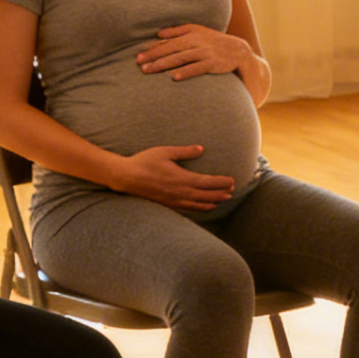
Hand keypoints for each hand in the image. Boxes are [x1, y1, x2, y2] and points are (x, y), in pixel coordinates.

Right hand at [109, 144, 238, 212]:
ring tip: (223, 200)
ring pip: (198, 204)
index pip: (207, 182)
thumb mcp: (165, 152)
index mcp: (182, 178)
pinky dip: (200, 208)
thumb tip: (201, 149)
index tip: (232, 181)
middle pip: (206, 195)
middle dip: (220, 193)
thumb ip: (184, 151)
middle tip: (232, 191)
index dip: (221, 182)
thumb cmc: (144, 161)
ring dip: (212, 202)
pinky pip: (188, 209)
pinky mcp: (168, 204)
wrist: (126, 178)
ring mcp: (174, 200)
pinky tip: (205, 207)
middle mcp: (180, 192)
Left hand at [136, 24, 251, 80]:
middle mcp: (198, 42)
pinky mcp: (213, 63)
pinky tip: (173, 76)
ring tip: (150, 70)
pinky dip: (185, 72)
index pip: (168, 42)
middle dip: (154, 57)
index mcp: (192, 33)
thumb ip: (178, 31)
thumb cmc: (214, 42)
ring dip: (164, 64)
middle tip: (139, 65)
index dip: (153, 49)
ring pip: (181, 58)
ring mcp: (206, 53)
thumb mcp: (199, 31)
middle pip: (172, 50)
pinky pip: (197, 68)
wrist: (239, 51)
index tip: (138, 57)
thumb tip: (158, 34)